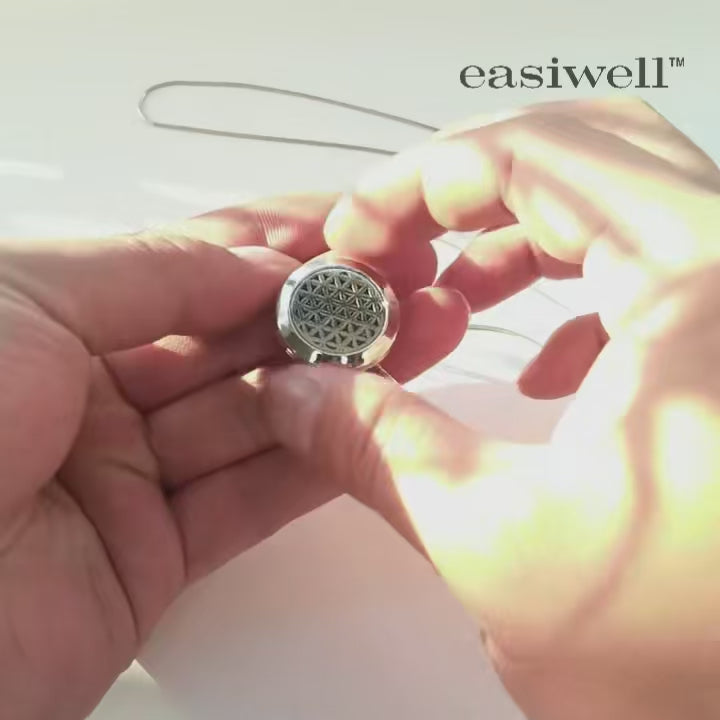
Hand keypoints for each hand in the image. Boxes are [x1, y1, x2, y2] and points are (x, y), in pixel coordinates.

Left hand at [0, 194, 468, 718]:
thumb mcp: (24, 302)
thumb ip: (154, 273)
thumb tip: (259, 262)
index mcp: (49, 321)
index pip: (189, 266)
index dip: (276, 242)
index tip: (353, 227)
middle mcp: (89, 397)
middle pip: (235, 343)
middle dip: (324, 307)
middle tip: (404, 281)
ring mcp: (125, 481)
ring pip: (257, 417)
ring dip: (341, 378)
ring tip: (417, 332)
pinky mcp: (152, 561)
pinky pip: (251, 499)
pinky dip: (318, 458)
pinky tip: (376, 416)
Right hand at [257, 98, 719, 719]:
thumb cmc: (704, 666)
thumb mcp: (499, 550)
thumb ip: (378, 450)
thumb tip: (299, 395)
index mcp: (708, 288)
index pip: (545, 154)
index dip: (427, 177)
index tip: (364, 226)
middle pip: (593, 153)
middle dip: (474, 186)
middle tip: (401, 236)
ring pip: (627, 205)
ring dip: (525, 235)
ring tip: (456, 293)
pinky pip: (663, 272)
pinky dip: (584, 290)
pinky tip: (546, 364)